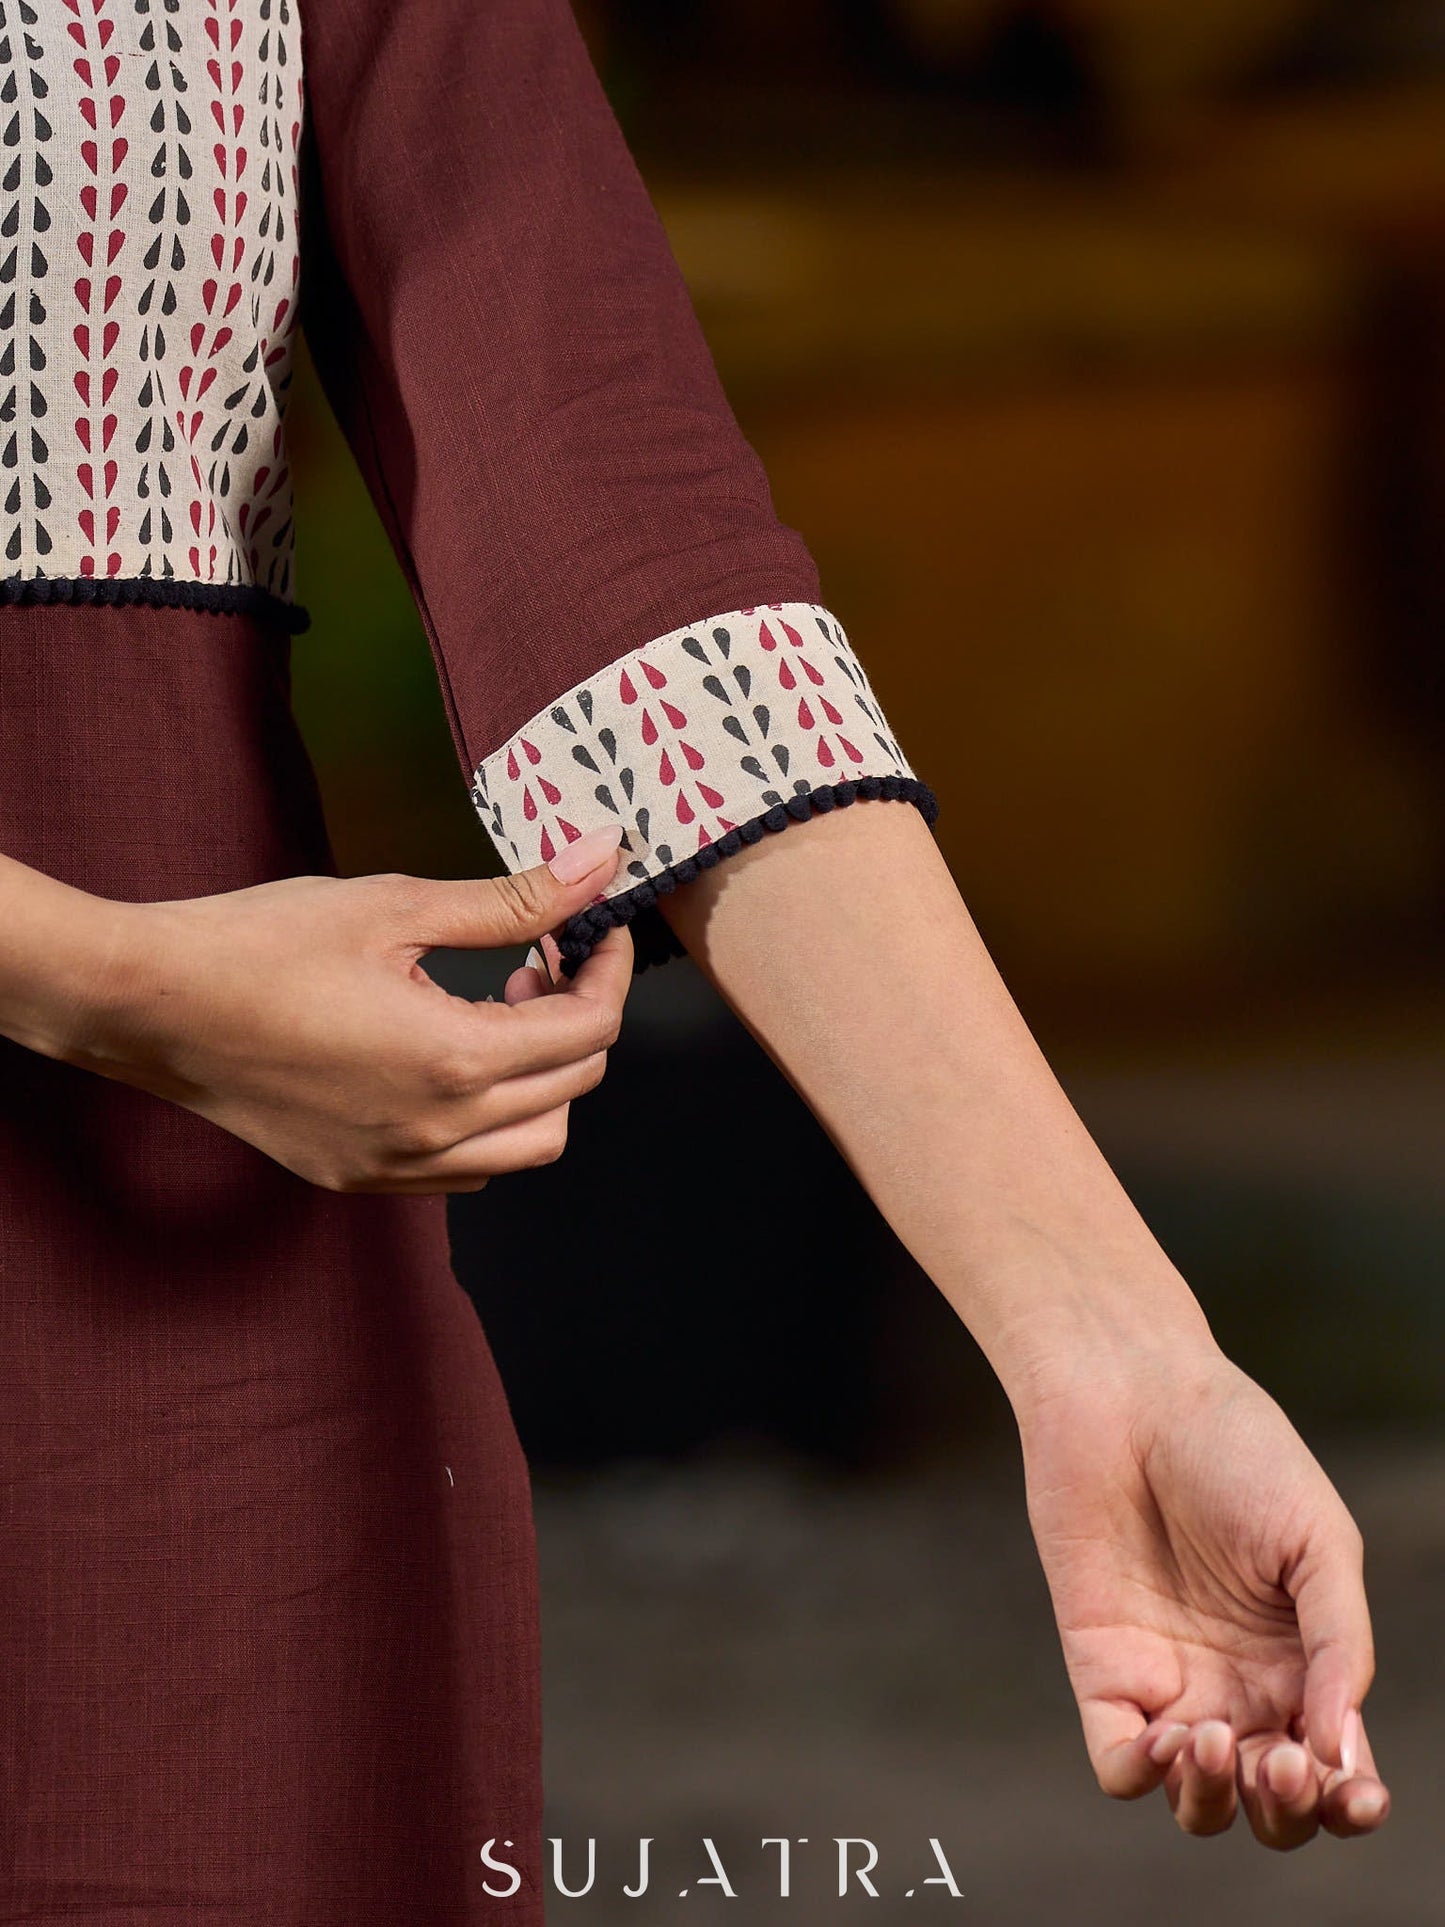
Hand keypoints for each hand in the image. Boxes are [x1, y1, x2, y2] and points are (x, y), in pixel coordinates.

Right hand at [27, 825, 631, 1192]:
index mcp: (455, 1061)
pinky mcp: (361, 1176)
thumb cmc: (258, 945)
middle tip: (541, 955)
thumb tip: (598, 863)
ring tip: (498, 1008)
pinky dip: (493, 1119)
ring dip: (545, 1077)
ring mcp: (398, 1165)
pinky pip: (471, 1167)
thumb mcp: (395, 905)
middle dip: (581, 1015)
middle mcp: (438, 1132)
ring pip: (534, 1142)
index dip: (608, 968)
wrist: (147, 1005)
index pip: (591, 1030)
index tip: (592, 926)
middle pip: (574, 1086)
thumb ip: (512, 898)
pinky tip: (452, 1057)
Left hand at [1016, 1342, 1388, 1847]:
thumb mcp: (1317, 1540)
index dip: (1350, 1803)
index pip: (1335, 1770)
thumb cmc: (1236, 1449)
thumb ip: (1339, 1644)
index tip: (1354, 1792)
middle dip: (1286, 1810)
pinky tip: (1163, 1735)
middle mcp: (1238, 1687)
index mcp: (1303, 1662)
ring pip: (1195, 1800)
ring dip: (1213, 1800)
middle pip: (1271, 1806)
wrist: (1131, 1393)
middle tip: (1280, 1759)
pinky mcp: (1101, 1665)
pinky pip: (1116, 1761)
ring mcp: (1168, 1681)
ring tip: (1213, 1740)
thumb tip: (1341, 1751)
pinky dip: (1141, 1774)